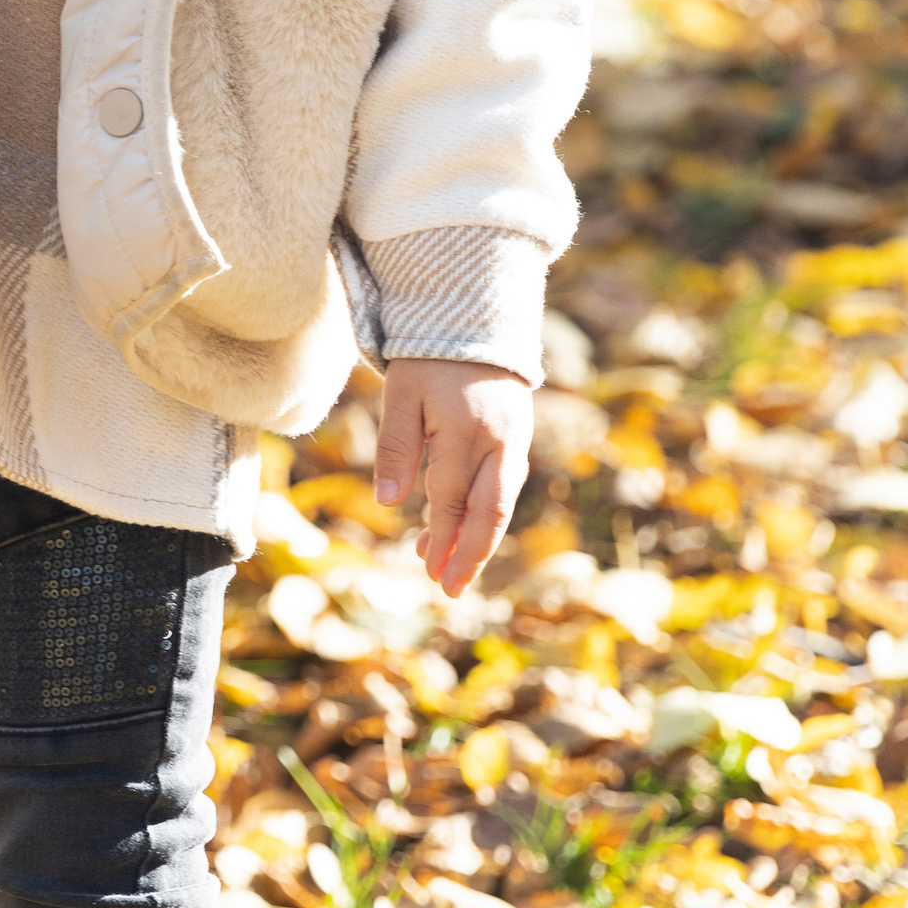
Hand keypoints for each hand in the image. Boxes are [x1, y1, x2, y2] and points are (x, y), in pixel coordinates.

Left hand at [374, 359, 532, 595]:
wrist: (474, 319)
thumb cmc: (428, 357)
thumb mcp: (401, 395)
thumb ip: (396, 448)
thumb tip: (388, 503)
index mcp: (466, 432)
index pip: (452, 499)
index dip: (441, 538)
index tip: (430, 572)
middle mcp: (499, 441)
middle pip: (490, 513)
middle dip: (471, 555)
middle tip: (450, 588)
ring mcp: (515, 440)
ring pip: (501, 503)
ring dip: (477, 538)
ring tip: (449, 566)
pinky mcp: (519, 437)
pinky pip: (506, 485)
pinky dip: (486, 512)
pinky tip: (464, 526)